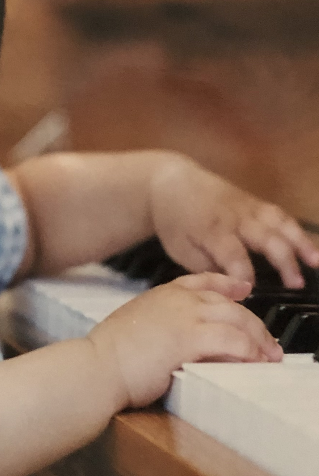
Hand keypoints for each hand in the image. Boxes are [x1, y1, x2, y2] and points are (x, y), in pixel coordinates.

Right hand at [87, 273, 282, 408]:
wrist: (98, 365)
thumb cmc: (110, 355)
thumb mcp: (138, 328)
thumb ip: (163, 325)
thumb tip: (183, 339)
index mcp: (161, 294)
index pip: (202, 281)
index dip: (227, 284)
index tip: (243, 289)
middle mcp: (176, 299)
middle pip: (228, 302)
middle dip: (253, 322)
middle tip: (266, 341)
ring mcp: (184, 316)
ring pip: (237, 318)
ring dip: (258, 338)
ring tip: (267, 355)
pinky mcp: (190, 338)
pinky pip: (233, 340)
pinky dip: (249, 351)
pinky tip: (255, 361)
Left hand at [149, 155, 318, 288]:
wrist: (171, 182)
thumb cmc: (174, 220)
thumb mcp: (180, 248)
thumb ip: (206, 267)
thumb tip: (231, 285)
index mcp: (211, 230)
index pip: (232, 254)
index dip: (243, 274)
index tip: (250, 293)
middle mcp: (234, 217)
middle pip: (263, 237)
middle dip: (282, 261)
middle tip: (296, 284)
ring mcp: (247, 207)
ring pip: (279, 223)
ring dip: (300, 242)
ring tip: (317, 262)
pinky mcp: (255, 203)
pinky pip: (280, 216)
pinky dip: (298, 230)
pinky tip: (311, 248)